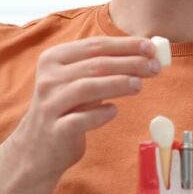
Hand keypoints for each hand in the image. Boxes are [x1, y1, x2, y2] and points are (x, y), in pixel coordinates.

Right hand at [7, 36, 164, 181]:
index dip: (126, 45)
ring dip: (118, 83)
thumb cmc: (66, 109)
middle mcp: (49, 78)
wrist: (37, 148)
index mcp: (54, 59)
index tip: (151, 47)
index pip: (95, 45)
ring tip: (140, 85)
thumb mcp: (78, 82)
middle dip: (130, 63)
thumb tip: (144, 54)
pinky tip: (114, 110)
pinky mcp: (55, 129)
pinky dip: (100, 113)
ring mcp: (50, 104)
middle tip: (155, 66)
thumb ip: (103, 68)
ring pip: (88, 87)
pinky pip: (81, 119)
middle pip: (96, 64)